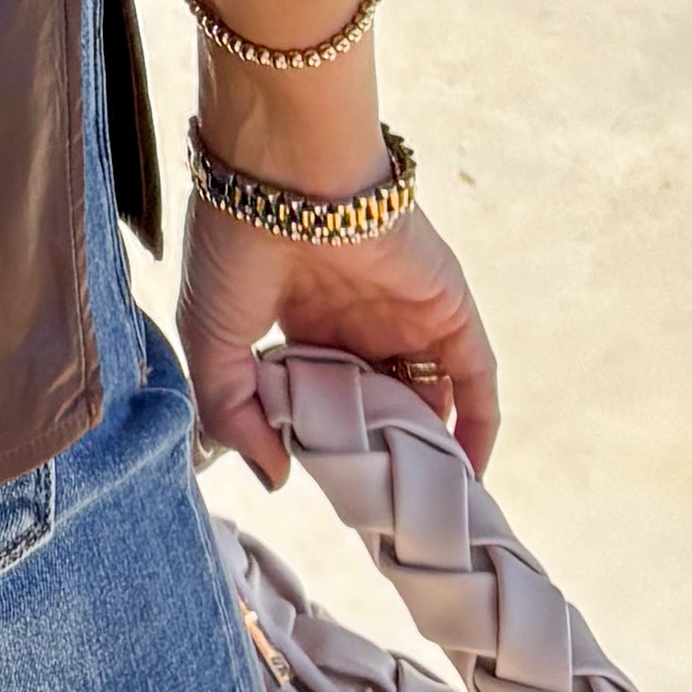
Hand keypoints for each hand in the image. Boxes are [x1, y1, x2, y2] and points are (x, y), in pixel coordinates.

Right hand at [177, 186, 499, 488]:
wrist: (283, 172)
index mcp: (302, 323)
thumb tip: (276, 476)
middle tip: (382, 519)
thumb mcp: (212, 341)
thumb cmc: (233, 240)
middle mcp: (359, 321)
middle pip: (383, 403)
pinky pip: (476, 378)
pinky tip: (469, 477)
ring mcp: (405, 315)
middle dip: (383, 458)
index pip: (325, 399)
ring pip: (431, 397)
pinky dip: (479, 428)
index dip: (327, 447)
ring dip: (433, 451)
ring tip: (426, 510)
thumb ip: (235, 414)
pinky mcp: (447, 309)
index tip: (325, 496)